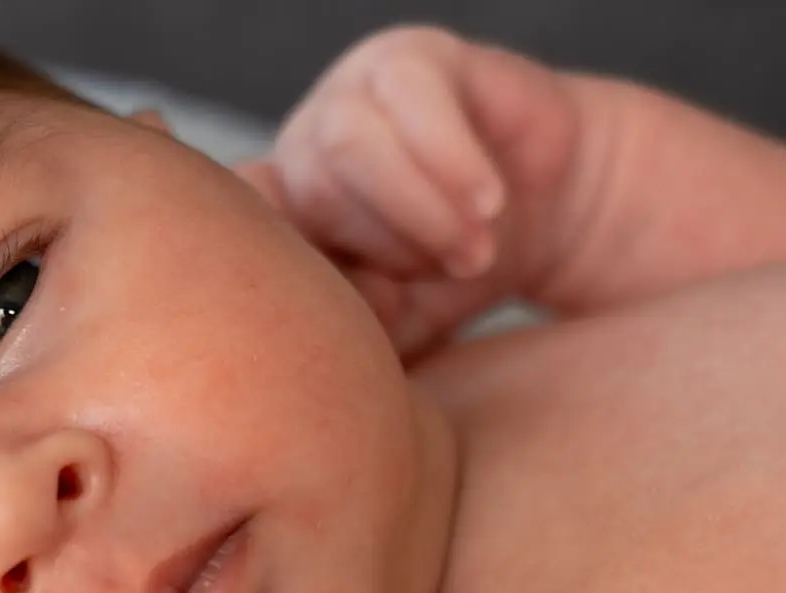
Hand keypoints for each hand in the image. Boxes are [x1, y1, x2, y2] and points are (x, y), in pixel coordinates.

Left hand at [236, 26, 579, 356]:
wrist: (545, 218)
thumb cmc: (454, 279)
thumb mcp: (400, 328)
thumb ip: (353, 338)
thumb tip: (330, 340)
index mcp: (280, 217)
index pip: (240, 231)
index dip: (296, 271)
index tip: (376, 309)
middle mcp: (301, 153)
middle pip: (312, 195)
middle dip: (392, 249)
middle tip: (456, 275)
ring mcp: (349, 96)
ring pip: (349, 143)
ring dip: (421, 210)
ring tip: (476, 252)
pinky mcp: (412, 59)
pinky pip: (411, 98)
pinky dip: (451, 161)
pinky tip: (488, 202)